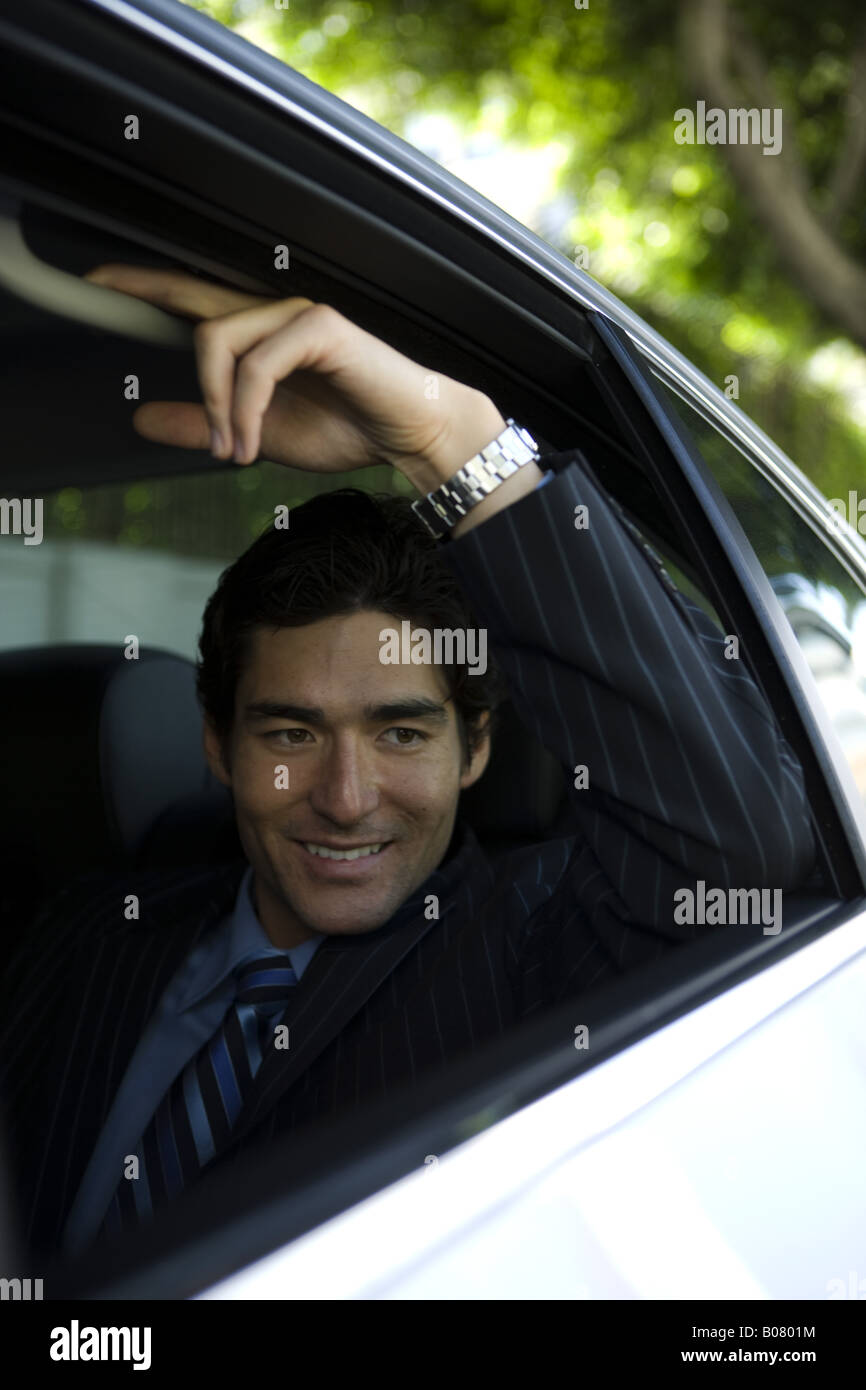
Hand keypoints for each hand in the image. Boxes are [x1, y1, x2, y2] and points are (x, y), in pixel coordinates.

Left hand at [83, 265, 505, 489]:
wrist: (413, 437)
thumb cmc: (349, 429)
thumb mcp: (261, 437)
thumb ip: (205, 425)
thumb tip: (140, 417)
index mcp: (260, 335)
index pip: (194, 302)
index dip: (145, 287)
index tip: (97, 282)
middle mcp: (274, 314)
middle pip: (196, 304)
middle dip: (145, 291)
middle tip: (98, 291)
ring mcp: (297, 315)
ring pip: (219, 341)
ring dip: (216, 405)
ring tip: (230, 451)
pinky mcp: (320, 327)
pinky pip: (258, 366)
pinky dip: (246, 411)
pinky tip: (251, 446)